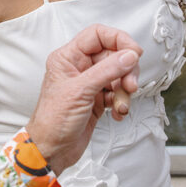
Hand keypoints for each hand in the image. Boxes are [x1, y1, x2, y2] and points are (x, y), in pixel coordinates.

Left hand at [27, 24, 141, 174]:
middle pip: (113, 55)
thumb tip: (129, 55)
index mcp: (68, 57)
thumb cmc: (53, 121)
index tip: (134, 52)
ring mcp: (89, 84)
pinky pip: (117, 93)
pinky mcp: (97, 99)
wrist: (51, 151)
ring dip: (124, 91)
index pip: (98, 35)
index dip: (118, 40)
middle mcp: (79, 67)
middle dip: (125, 71)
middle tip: (130, 85)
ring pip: (118, 75)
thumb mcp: (81, 91)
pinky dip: (121, 102)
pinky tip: (116, 113)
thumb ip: (107, 70)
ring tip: (121, 105)